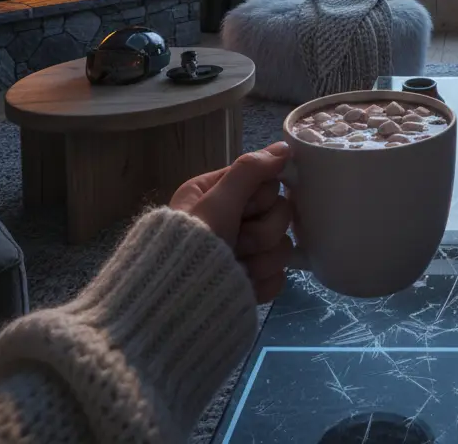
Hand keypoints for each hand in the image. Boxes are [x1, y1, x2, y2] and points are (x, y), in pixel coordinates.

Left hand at [171, 143, 294, 302]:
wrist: (172, 311)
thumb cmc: (189, 249)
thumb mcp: (216, 203)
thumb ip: (250, 172)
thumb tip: (284, 147)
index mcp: (218, 194)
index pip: (268, 183)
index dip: (260, 199)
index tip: (241, 211)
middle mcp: (232, 219)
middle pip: (281, 215)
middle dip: (260, 233)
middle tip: (235, 243)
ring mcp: (244, 253)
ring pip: (282, 246)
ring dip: (260, 260)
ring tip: (235, 269)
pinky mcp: (252, 282)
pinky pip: (279, 276)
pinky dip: (261, 283)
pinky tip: (241, 285)